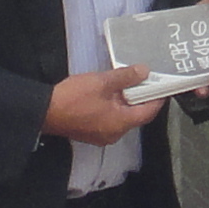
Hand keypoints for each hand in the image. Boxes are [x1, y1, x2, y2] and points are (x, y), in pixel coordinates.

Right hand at [44, 66, 162, 144]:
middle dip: (141, 99)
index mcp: (121, 123)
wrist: (45, 112)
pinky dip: (114, 108)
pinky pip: (110, 120)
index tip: (163, 86)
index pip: (148, 112)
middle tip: (145, 80)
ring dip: (126, 103)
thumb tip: (145, 71)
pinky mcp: (91, 133)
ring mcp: (102, 136)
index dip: (157, 98)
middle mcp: (115, 134)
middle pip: (136, 116)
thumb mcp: (102, 82)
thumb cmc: (73, 98)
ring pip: (122, 118)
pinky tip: (109, 94)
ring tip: (126, 84)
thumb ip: (125, 77)